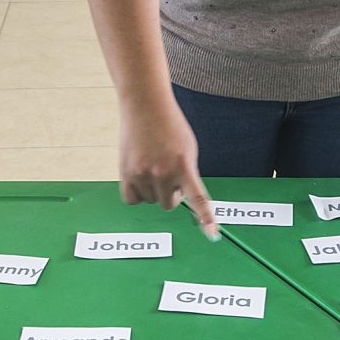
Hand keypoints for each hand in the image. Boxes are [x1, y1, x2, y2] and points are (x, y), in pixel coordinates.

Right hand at [119, 93, 216, 238]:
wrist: (145, 105)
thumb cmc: (169, 126)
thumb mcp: (187, 148)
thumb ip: (186, 173)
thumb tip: (178, 196)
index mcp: (184, 165)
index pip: (197, 197)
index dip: (205, 218)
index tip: (212, 234)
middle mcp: (163, 172)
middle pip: (170, 204)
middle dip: (171, 194)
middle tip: (168, 174)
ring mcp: (143, 174)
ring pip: (151, 201)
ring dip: (153, 189)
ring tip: (152, 164)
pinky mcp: (126, 174)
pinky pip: (133, 200)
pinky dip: (137, 192)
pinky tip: (139, 174)